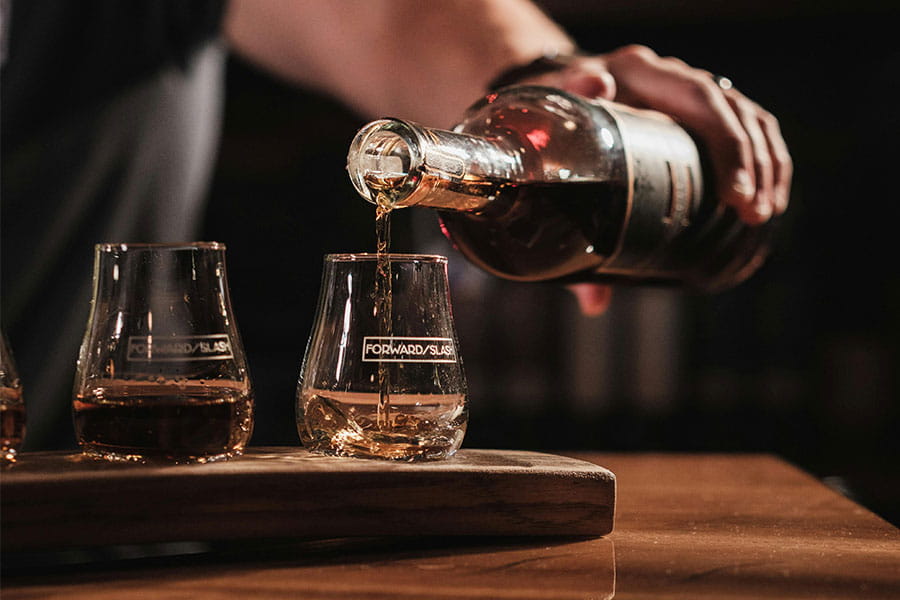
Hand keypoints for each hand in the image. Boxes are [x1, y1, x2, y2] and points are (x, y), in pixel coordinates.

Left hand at [536, 47, 791, 224]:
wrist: (547, 99)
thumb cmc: (547, 133)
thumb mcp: (548, 159)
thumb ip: (568, 228)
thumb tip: (592, 302)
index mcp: (633, 71)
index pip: (697, 97)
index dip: (725, 142)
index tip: (733, 194)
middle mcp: (665, 74)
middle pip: (730, 107)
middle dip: (749, 163)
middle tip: (750, 214)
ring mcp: (684, 88)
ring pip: (748, 114)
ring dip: (766, 163)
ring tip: (762, 214)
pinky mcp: (697, 109)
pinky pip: (749, 123)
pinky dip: (768, 158)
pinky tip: (772, 195)